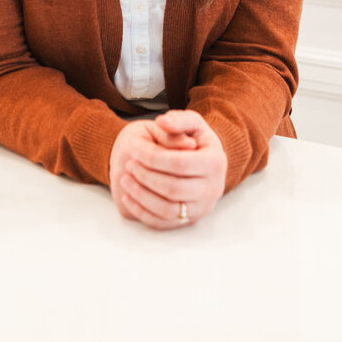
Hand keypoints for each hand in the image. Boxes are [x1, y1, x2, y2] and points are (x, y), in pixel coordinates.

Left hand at [109, 110, 227, 230]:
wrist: (205, 162)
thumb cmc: (196, 140)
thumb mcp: (192, 123)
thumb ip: (178, 119)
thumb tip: (163, 122)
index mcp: (216, 162)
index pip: (180, 163)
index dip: (153, 157)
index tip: (134, 150)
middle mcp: (213, 189)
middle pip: (173, 188)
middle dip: (145, 176)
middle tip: (129, 164)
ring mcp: (202, 208)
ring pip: (168, 209)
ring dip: (141, 196)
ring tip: (125, 179)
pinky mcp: (189, 221)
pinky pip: (163, 223)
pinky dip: (142, 212)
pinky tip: (128, 197)